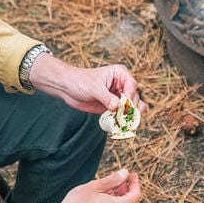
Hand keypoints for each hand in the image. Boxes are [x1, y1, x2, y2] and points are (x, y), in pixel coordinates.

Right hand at [4, 169, 142, 202]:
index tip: (132, 174)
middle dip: (125, 189)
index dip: (135, 183)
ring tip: (107, 188)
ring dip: (118, 197)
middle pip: (129, 202)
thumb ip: (113, 179)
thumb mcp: (96, 186)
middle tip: (118, 179)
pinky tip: (102, 199)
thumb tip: (125, 173)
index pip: (135, 194)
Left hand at [28, 55, 146, 116]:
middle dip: (131, 109)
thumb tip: (117, 107)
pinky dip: (122, 122)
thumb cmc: (80, 81)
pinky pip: (122, 116)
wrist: (68, 88)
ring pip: (131, 108)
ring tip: (126, 124)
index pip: (132, 85)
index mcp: (120, 74)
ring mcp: (119, 97)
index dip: (131, 96)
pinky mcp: (114, 108)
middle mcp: (122, 85)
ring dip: (129, 117)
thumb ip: (106, 97)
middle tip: (125, 117)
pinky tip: (119, 127)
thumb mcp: (94, 88)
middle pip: (135, 98)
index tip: (125, 105)